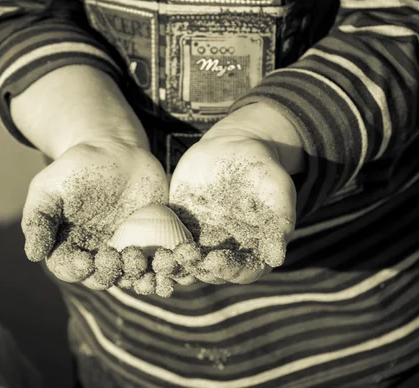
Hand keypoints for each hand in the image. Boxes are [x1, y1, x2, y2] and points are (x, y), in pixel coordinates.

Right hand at [22, 139, 168, 289]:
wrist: (115, 151)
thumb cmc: (76, 168)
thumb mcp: (49, 186)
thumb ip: (39, 218)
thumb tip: (33, 255)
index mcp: (70, 249)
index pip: (70, 269)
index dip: (77, 269)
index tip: (87, 261)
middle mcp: (98, 256)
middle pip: (104, 276)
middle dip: (112, 272)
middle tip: (123, 259)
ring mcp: (127, 252)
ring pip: (135, 275)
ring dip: (144, 277)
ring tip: (150, 267)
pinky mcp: (153, 243)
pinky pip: (161, 260)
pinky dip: (170, 265)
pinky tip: (178, 261)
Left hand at [169, 103, 299, 283]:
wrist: (232, 147)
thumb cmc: (262, 167)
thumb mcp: (276, 188)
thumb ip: (281, 219)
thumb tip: (276, 257)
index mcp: (252, 250)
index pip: (243, 270)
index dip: (230, 270)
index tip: (215, 261)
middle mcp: (224, 252)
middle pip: (208, 271)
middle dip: (194, 269)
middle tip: (180, 261)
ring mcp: (198, 242)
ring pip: (182, 263)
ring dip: (169, 266)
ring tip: (156, 260)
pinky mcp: (177, 227)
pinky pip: (164, 242)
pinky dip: (152, 248)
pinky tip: (138, 246)